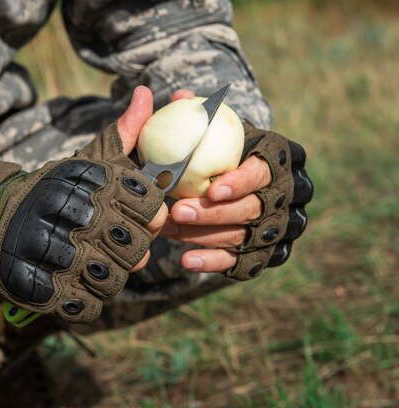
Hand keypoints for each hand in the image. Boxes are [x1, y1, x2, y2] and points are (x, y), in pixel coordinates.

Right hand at [0, 87, 165, 322]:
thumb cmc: (57, 191)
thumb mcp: (89, 159)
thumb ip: (125, 133)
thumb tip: (148, 92)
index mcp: (90, 181)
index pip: (151, 206)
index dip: (152, 216)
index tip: (139, 217)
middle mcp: (72, 213)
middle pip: (135, 247)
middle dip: (133, 250)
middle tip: (115, 244)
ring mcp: (53, 253)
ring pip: (114, 280)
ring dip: (110, 277)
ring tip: (97, 265)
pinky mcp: (37, 287)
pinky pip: (86, 306)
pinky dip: (86, 301)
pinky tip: (78, 285)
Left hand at [160, 90, 312, 279]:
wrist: (225, 180)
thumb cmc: (215, 149)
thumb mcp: (207, 130)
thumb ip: (195, 114)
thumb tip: (181, 95)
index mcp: (279, 159)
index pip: (264, 172)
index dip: (241, 182)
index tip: (211, 189)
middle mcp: (288, 195)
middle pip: (255, 208)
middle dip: (216, 213)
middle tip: (179, 211)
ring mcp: (279, 228)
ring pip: (245, 237)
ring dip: (204, 235)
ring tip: (168, 228)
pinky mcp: (265, 254)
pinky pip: (243, 264)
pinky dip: (213, 263)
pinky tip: (185, 261)